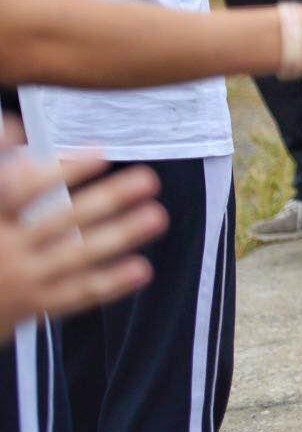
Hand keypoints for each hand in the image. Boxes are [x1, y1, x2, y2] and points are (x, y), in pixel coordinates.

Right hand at [0, 151, 167, 330]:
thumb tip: (13, 126)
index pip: (25, 191)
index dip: (64, 171)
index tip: (100, 152)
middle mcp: (6, 249)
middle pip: (64, 220)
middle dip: (109, 199)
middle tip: (147, 180)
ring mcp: (21, 280)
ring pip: (78, 255)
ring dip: (121, 234)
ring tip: (156, 216)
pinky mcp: (32, 306)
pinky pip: (76, 294)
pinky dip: (110, 284)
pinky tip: (142, 269)